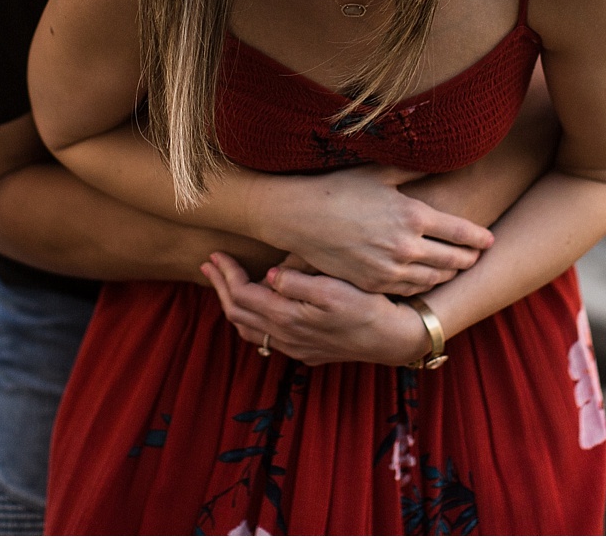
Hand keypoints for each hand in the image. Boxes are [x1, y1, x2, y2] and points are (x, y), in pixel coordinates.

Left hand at [201, 252, 429, 367]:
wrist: (396, 338)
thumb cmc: (368, 307)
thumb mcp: (334, 289)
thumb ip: (298, 282)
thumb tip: (268, 275)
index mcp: (287, 318)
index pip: (241, 295)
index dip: (226, 274)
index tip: (216, 254)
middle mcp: (286, 338)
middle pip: (238, 313)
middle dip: (221, 286)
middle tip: (210, 264)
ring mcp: (296, 348)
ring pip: (249, 329)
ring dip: (232, 304)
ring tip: (224, 283)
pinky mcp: (307, 351)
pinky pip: (266, 338)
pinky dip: (251, 319)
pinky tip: (256, 307)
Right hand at [246, 165, 493, 295]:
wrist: (299, 216)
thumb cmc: (338, 187)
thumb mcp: (380, 173)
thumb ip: (414, 170)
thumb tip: (439, 160)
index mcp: (413, 215)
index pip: (461, 233)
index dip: (480, 238)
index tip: (489, 239)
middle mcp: (406, 247)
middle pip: (454, 260)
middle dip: (469, 258)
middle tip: (477, 255)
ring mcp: (389, 270)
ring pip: (435, 279)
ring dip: (449, 274)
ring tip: (456, 268)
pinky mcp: (373, 284)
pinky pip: (410, 290)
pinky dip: (424, 285)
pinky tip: (427, 278)